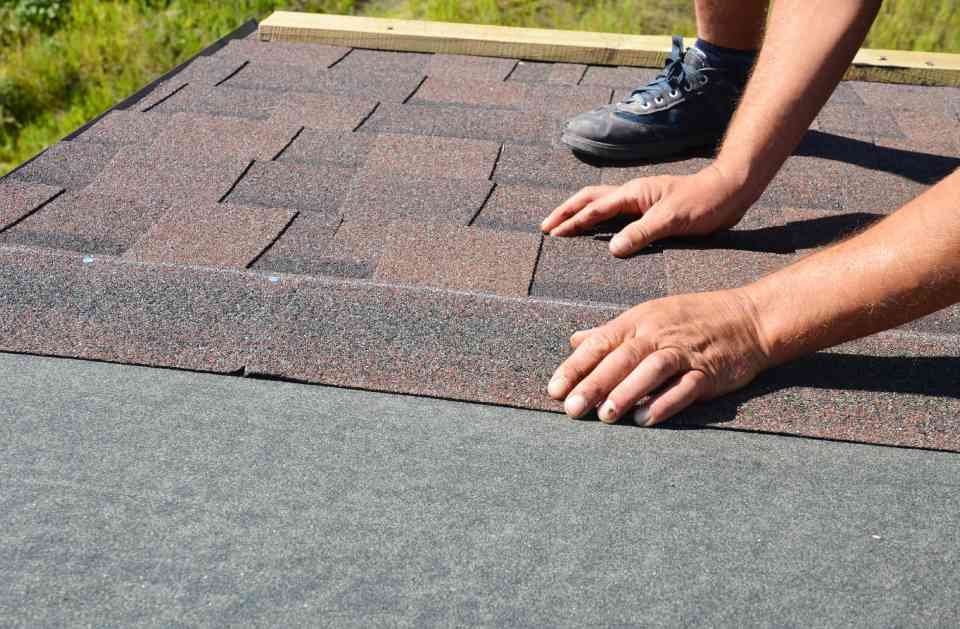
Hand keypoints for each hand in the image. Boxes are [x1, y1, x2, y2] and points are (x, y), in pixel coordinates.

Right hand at [540, 165, 754, 256]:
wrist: (731, 191)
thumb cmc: (705, 202)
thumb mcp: (672, 219)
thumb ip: (641, 233)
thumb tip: (612, 248)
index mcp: (634, 194)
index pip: (594, 208)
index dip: (572, 221)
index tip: (553, 233)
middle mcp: (633, 194)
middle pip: (589, 199)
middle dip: (566, 212)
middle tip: (547, 227)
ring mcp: (641, 201)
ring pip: (601, 204)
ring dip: (580, 213)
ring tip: (563, 226)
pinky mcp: (650, 209)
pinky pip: (615, 213)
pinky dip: (598, 219)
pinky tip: (597, 230)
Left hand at [547, 289, 769, 425]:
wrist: (750, 319)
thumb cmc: (692, 318)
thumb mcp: (648, 315)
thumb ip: (611, 332)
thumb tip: (574, 340)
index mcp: (639, 320)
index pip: (600, 342)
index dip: (575, 366)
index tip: (554, 389)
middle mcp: (658, 334)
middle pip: (621, 358)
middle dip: (594, 384)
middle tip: (572, 408)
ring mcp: (684, 352)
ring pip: (651, 370)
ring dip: (627, 393)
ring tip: (605, 416)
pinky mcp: (708, 372)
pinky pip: (684, 387)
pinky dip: (665, 402)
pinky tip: (645, 419)